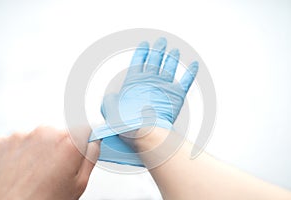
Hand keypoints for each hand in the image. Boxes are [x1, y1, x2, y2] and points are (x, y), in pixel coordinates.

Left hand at [0, 126, 99, 199]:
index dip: (85, 139)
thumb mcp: (79, 184)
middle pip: (59, 133)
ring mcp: (20, 136)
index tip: (81, 147)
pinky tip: (19, 172)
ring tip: (33, 174)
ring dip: (38, 151)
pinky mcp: (0, 142)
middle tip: (54, 170)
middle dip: (59, 148)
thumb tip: (94, 142)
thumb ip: (91, 156)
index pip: (85, 128)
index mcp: (68, 142)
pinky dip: (18, 154)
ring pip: (37, 138)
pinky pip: (17, 143)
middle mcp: (45, 133)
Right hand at [90, 38, 197, 166]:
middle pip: (156, 59)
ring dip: (173, 58)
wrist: (142, 130)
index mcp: (134, 80)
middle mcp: (150, 79)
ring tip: (175, 51)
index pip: (139, 61)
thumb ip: (110, 100)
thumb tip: (111, 98)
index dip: (142, 52)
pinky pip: (186, 80)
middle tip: (162, 41)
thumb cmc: (125, 122)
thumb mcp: (109, 109)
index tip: (145, 44)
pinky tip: (195, 65)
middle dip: (159, 49)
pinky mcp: (176, 95)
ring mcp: (164, 86)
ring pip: (170, 67)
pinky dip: (191, 72)